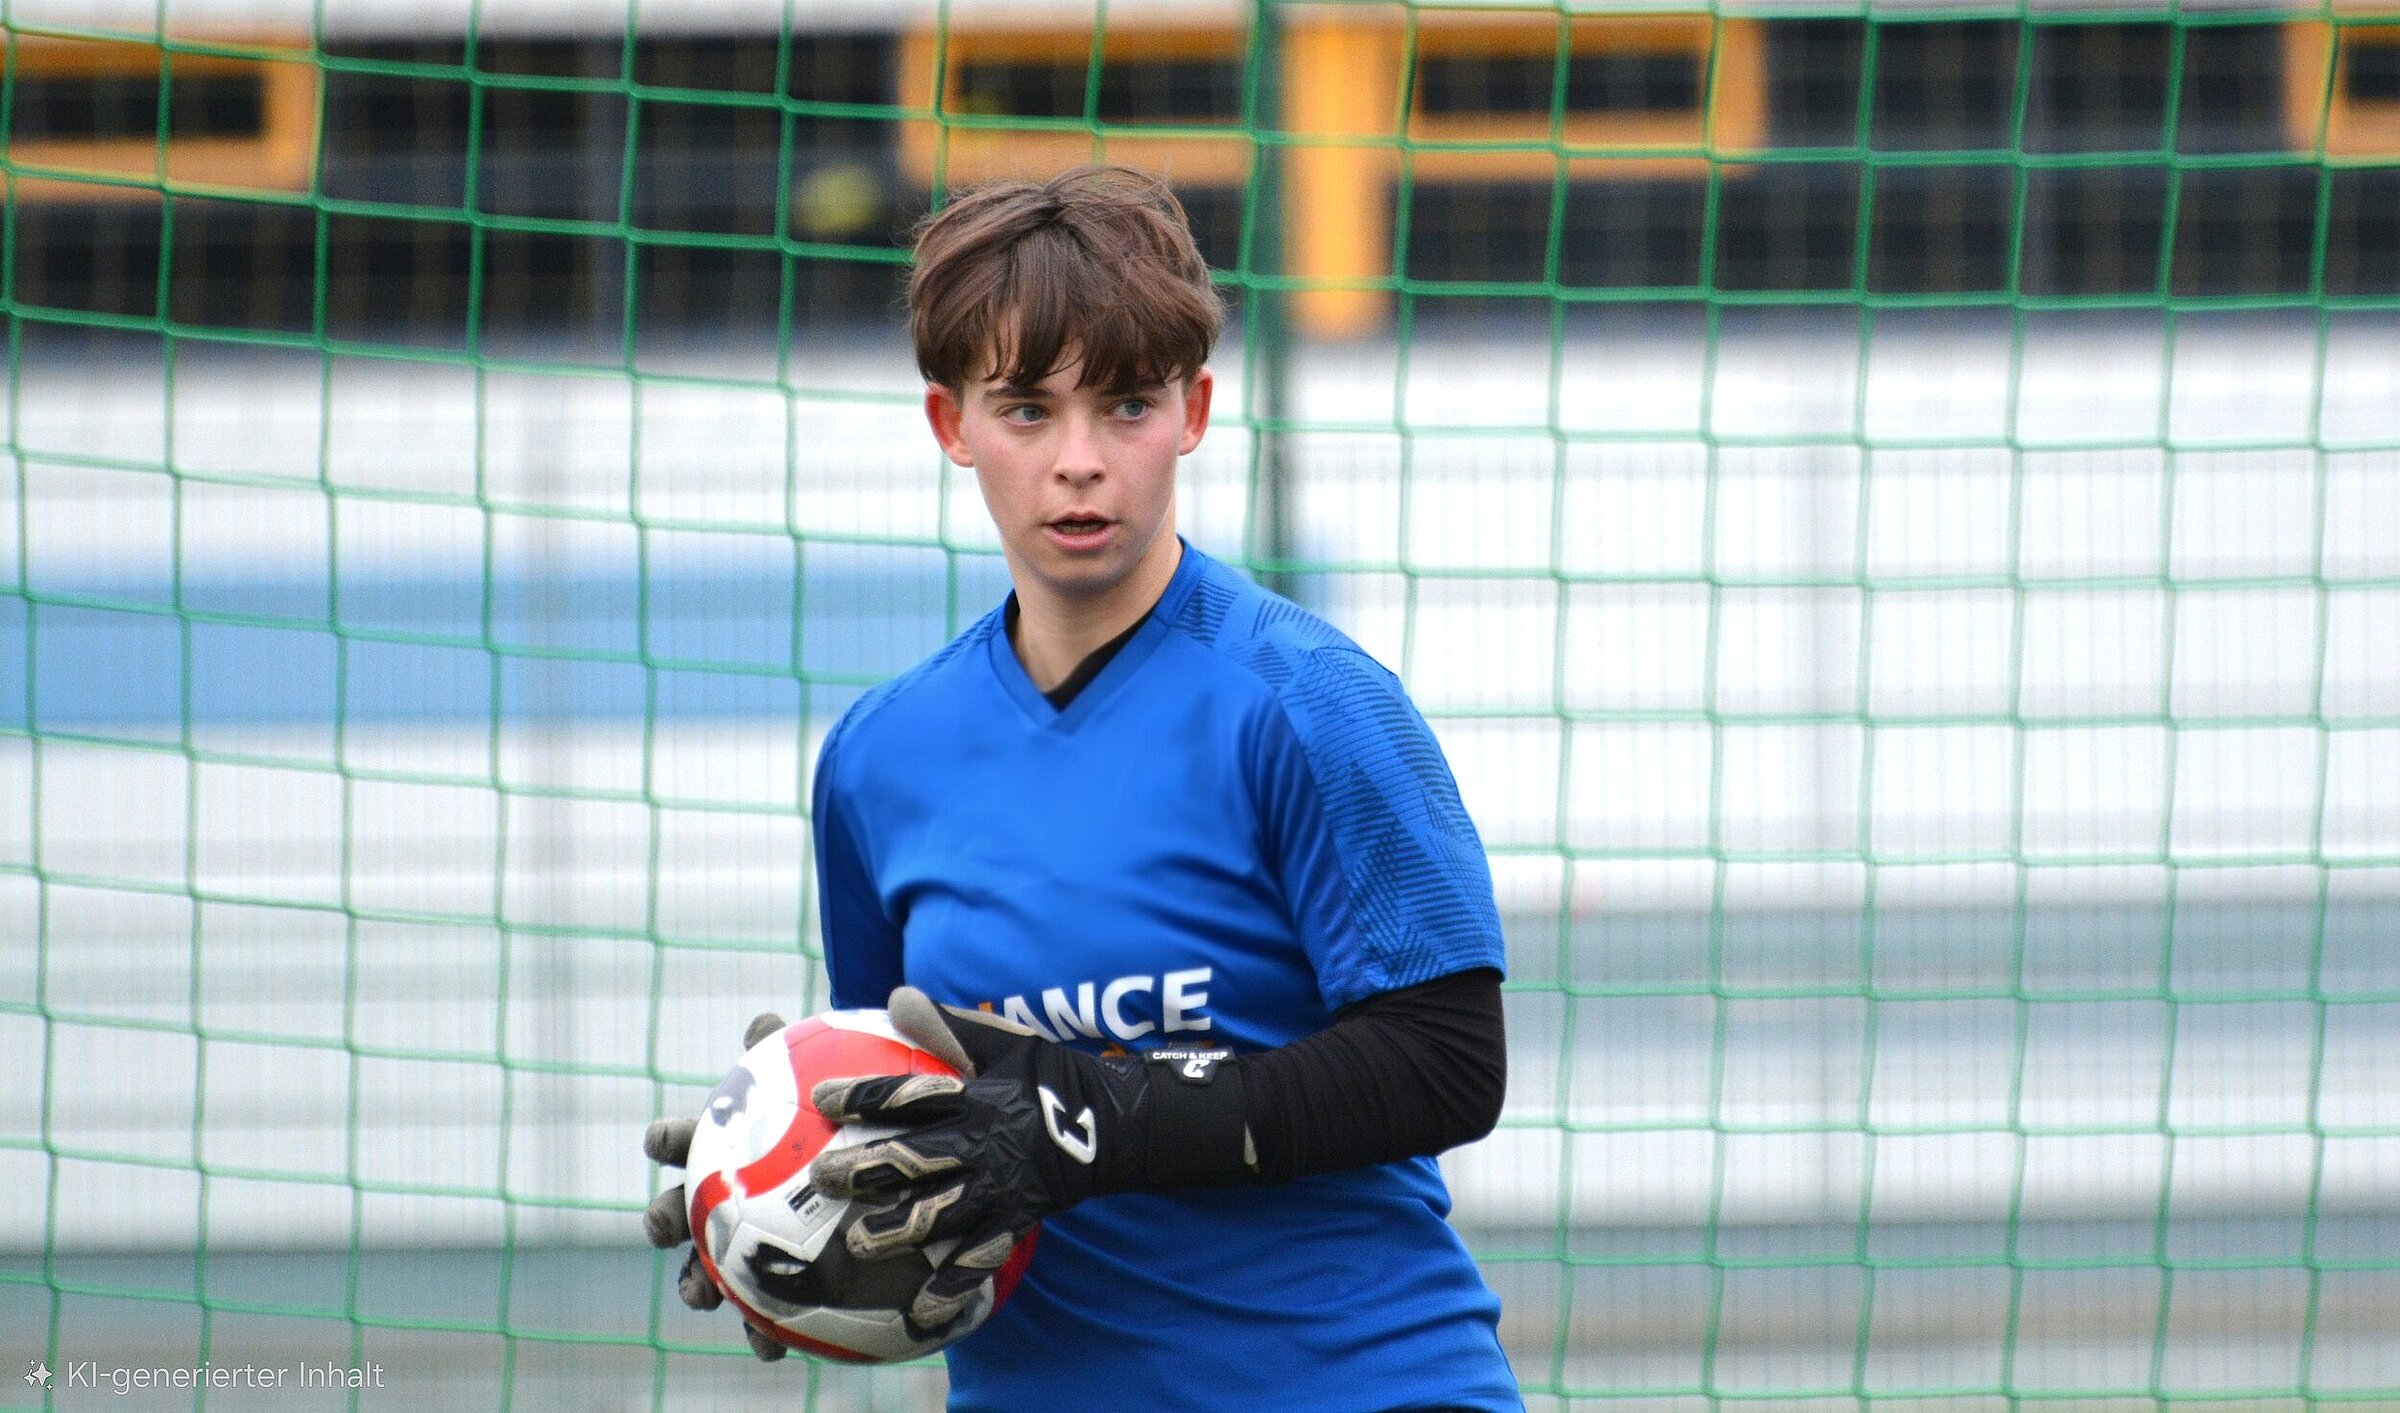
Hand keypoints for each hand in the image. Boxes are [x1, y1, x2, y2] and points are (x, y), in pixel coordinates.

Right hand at [642, 1010, 788, 1361]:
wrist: (845, 1160)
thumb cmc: (818, 1117)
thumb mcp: (810, 1081)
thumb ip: (786, 1053)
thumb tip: (765, 1018)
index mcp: (717, 1149)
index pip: (680, 1138)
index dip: (666, 1137)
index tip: (660, 1138)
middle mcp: (710, 1199)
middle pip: (672, 1210)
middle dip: (662, 1220)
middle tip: (665, 1228)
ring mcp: (731, 1245)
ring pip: (700, 1269)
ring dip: (696, 1284)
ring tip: (704, 1297)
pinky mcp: (765, 1284)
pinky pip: (756, 1313)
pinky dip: (759, 1332)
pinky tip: (774, 1349)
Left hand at [807, 987, 1160, 1336]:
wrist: (1112, 1125)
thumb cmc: (1048, 1076)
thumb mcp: (1003, 1040)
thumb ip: (948, 1024)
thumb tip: (895, 994)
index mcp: (972, 1098)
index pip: (909, 1095)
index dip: (864, 1095)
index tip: (820, 1099)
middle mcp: (979, 1145)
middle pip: (915, 1157)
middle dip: (866, 1168)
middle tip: (822, 1178)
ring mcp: (996, 1187)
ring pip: (940, 1211)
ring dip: (897, 1228)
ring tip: (857, 1243)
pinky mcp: (1013, 1220)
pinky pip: (978, 1259)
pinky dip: (949, 1288)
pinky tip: (918, 1315)